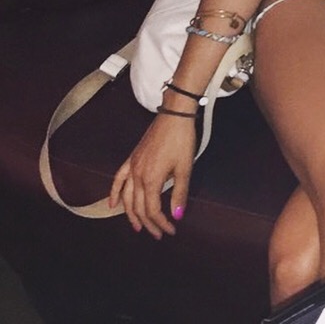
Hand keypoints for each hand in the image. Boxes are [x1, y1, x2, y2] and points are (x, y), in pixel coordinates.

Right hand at [109, 113, 195, 238]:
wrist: (175, 116)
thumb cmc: (182, 140)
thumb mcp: (185, 168)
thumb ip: (180, 193)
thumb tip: (177, 216)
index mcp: (151, 180)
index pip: (153, 210)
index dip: (161, 223)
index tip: (171, 230)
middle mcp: (137, 176)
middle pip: (139, 207)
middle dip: (149, 223)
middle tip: (158, 233)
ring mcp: (132, 167)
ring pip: (127, 198)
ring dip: (131, 214)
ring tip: (138, 226)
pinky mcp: (132, 159)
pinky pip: (118, 179)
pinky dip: (115, 193)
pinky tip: (113, 204)